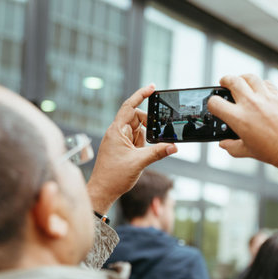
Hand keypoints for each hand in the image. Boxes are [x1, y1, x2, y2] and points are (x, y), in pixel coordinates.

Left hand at [87, 84, 176, 212]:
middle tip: (156, 137)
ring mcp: (119, 140)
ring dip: (144, 141)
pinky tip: (140, 157)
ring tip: (139, 155)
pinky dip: (142, 146)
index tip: (152, 87)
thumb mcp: (139, 162)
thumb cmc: (113, 176)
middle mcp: (117, 133)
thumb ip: (157, 152)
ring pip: (138, 131)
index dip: (140, 95)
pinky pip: (137, 141)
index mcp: (116, 131)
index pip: (129, 106)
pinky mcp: (122, 148)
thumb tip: (174, 146)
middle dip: (147, 128)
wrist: (103, 191)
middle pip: (137, 119)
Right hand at [208, 74, 277, 177]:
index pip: (216, 103)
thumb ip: (232, 147)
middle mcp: (251, 104)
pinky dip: (261, 84)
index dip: (212, 103)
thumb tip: (225, 144)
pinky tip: (261, 89)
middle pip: (232, 81)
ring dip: (243, 78)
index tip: (215, 105)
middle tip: (224, 83)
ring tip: (242, 81)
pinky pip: (268, 84)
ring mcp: (267, 97)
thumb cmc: (274, 152)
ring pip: (251, 77)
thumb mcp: (248, 151)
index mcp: (239, 118)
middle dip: (225, 80)